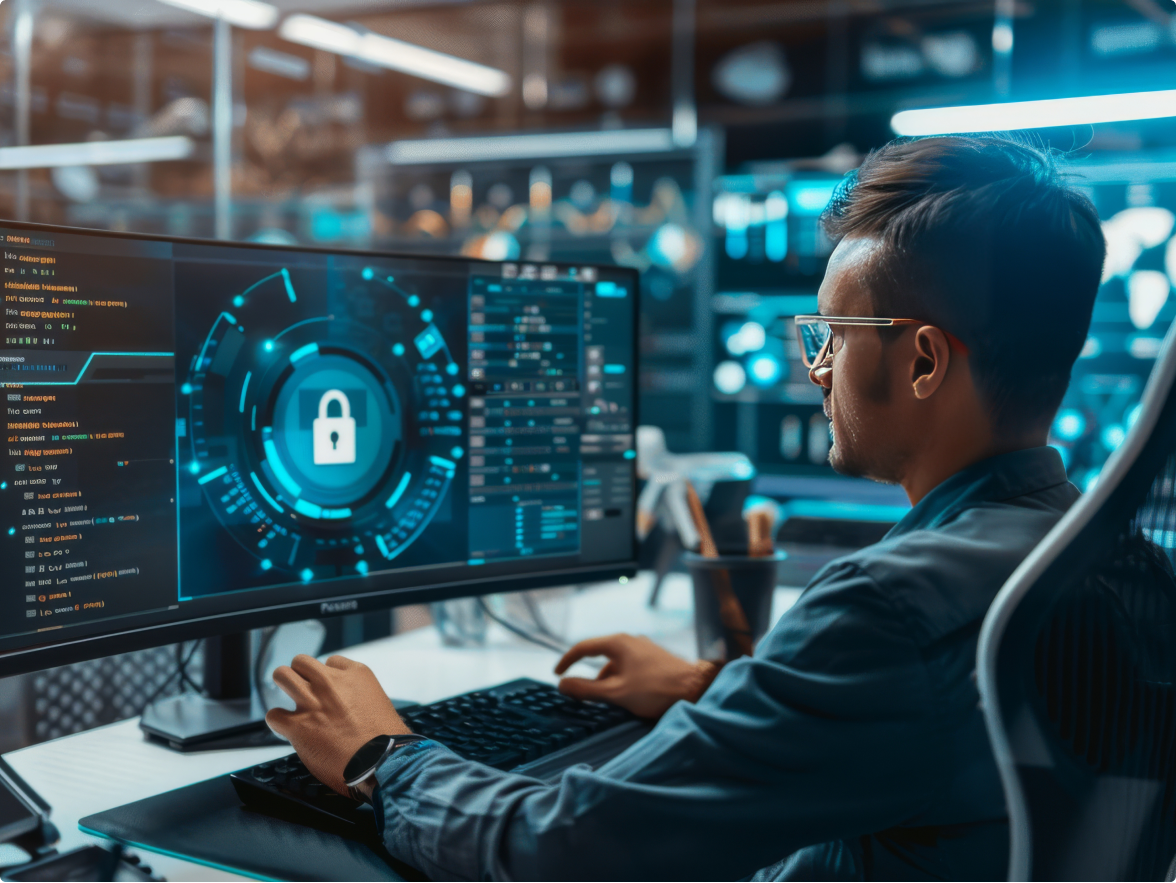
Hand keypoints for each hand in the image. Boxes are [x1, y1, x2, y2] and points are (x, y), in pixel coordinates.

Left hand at [266, 654, 409, 796]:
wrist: (381, 761)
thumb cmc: (386, 740)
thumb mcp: (379, 703)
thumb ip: (360, 696)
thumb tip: (350, 705)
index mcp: (356, 675)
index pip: (332, 662)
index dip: (328, 676)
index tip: (329, 688)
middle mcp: (331, 683)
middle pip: (302, 661)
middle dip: (300, 673)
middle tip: (302, 687)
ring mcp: (312, 703)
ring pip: (282, 675)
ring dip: (284, 686)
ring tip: (287, 696)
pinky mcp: (297, 726)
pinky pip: (274, 715)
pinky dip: (278, 721)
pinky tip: (285, 727)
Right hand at [555, 634, 719, 719]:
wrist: (696, 688)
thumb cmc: (656, 689)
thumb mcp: (615, 693)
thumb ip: (586, 689)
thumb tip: (562, 685)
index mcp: (618, 643)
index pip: (583, 647)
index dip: (566, 661)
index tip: (556, 674)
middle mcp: (630, 640)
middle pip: (600, 656)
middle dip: (590, 677)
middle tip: (582, 695)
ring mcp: (644, 648)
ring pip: (616, 664)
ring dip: (607, 680)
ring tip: (609, 701)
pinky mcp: (655, 658)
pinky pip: (629, 667)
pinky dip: (621, 679)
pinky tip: (628, 696)